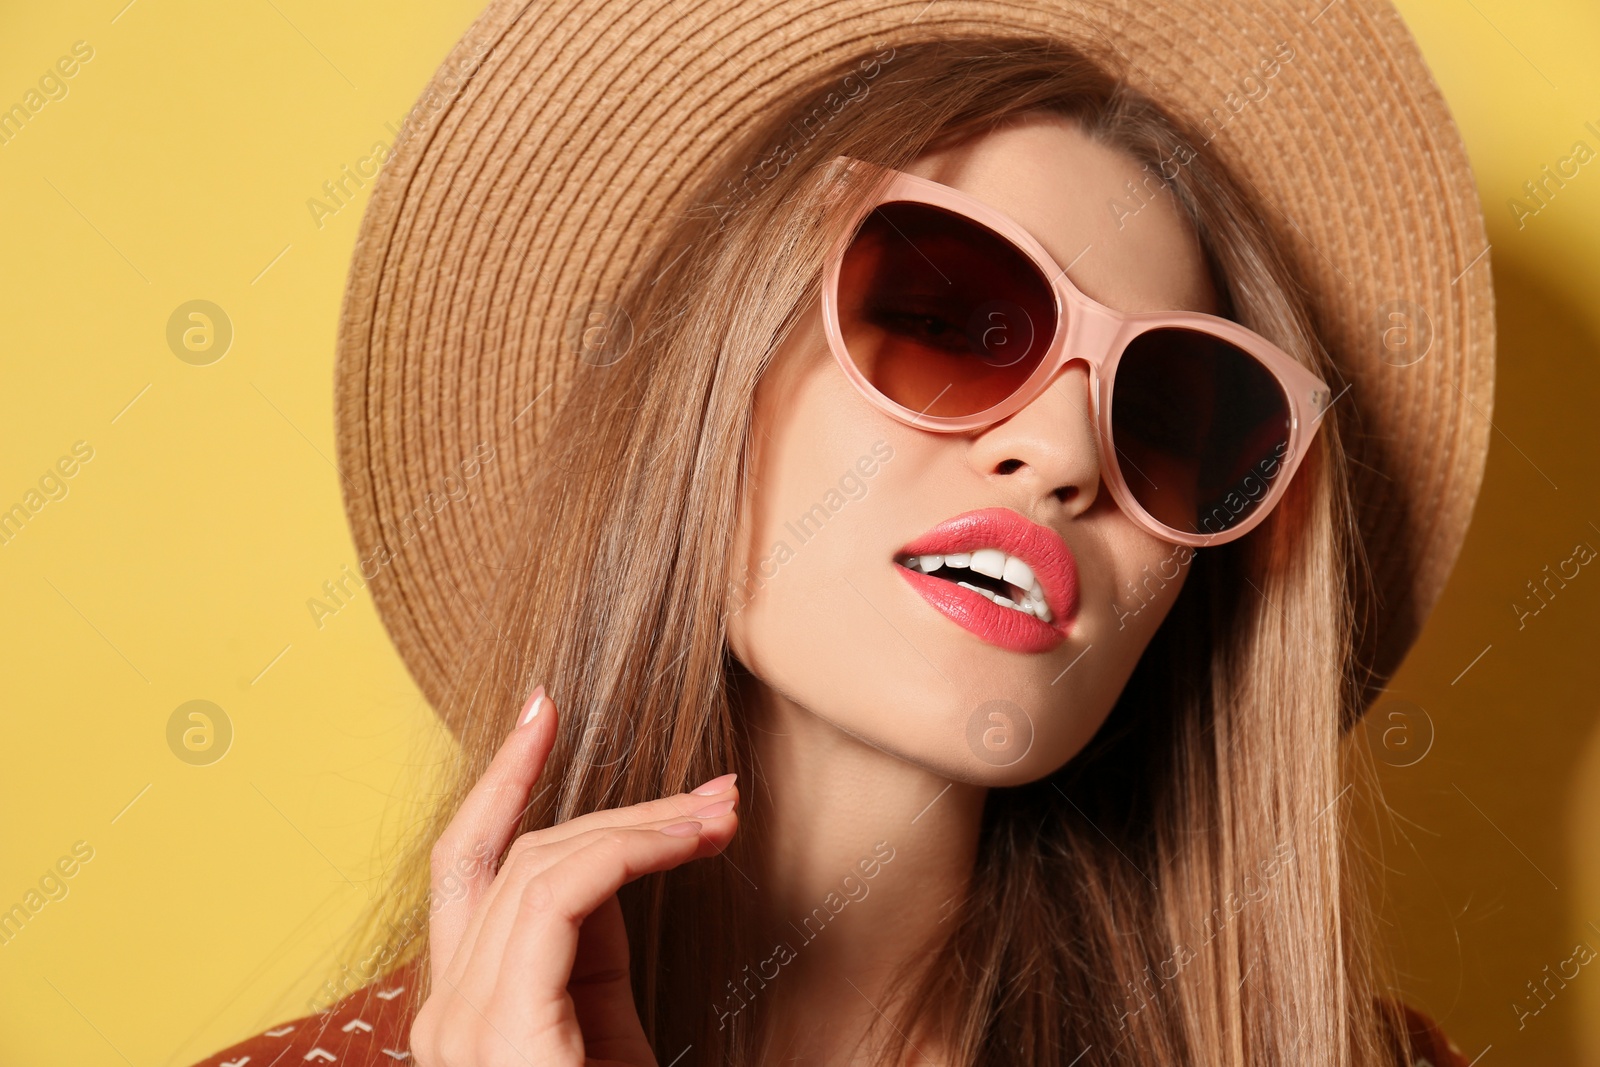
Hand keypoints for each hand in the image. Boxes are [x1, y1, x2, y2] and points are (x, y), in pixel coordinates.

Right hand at [410, 686, 739, 1065]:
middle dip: (617, 804)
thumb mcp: (602, 1033)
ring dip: (645, 823)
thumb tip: (627, 852)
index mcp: (464, 1006)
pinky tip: (692, 840)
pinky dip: (631, 849)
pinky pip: (559, 893)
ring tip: (724, 813)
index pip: (468, 866)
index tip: (543, 711)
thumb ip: (590, 949)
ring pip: (542, 864)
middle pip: (514, 855)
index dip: (503, 780)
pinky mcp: (500, 1028)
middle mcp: (446, 1009)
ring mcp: (461, 1022)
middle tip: (714, 790)